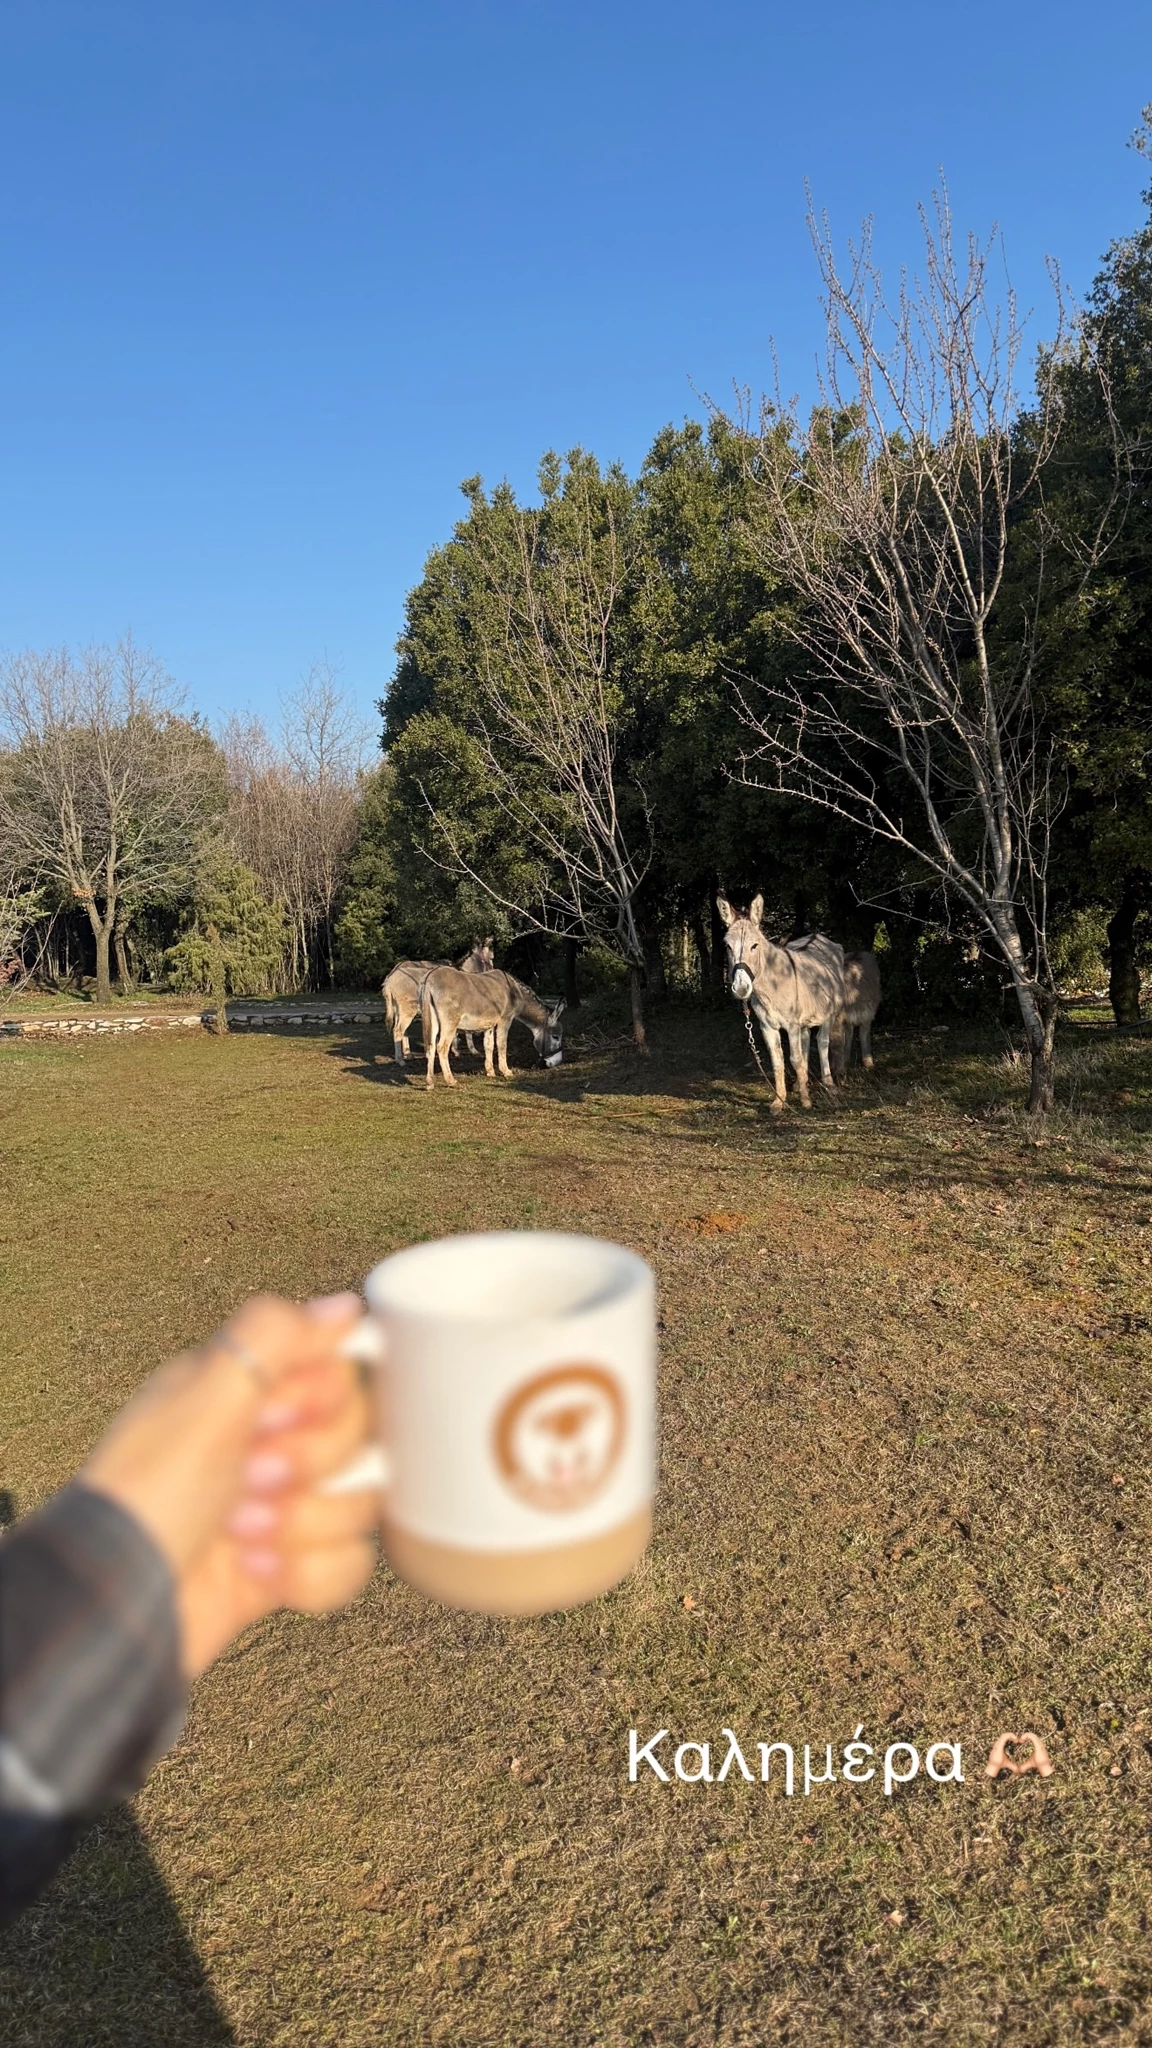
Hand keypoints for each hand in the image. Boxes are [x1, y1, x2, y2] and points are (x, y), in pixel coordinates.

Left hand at [80, 1293, 377, 1677]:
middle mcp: (263, 1442)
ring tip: (243, 1534)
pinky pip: (349, 1563)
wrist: (121, 1611)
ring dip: (304, 1522)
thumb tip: (344, 1307)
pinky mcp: (289, 1567)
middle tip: (251, 1479)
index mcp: (240, 1391)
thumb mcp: (202, 1400)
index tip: (272, 1416)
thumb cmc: (146, 1500)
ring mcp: (280, 1507)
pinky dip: (308, 1574)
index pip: (335, 1371)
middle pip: (358, 1436)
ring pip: (359, 1502)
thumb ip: (274, 1336)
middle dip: (309, 1464)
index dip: (319, 1399)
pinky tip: (258, 1572)